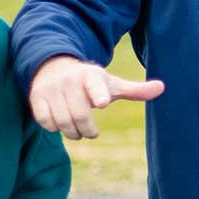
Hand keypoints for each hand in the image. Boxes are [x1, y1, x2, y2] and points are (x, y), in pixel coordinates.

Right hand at [28, 55, 164, 139]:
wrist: (54, 66)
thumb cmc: (90, 82)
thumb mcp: (112, 84)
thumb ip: (135, 90)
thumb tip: (162, 88)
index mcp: (92, 76)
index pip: (96, 86)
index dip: (99, 94)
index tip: (103, 102)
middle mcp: (70, 80)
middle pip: (80, 116)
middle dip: (87, 131)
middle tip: (91, 132)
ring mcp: (51, 88)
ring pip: (62, 122)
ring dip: (72, 132)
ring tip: (77, 129)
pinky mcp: (36, 96)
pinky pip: (45, 121)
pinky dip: (54, 127)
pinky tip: (59, 122)